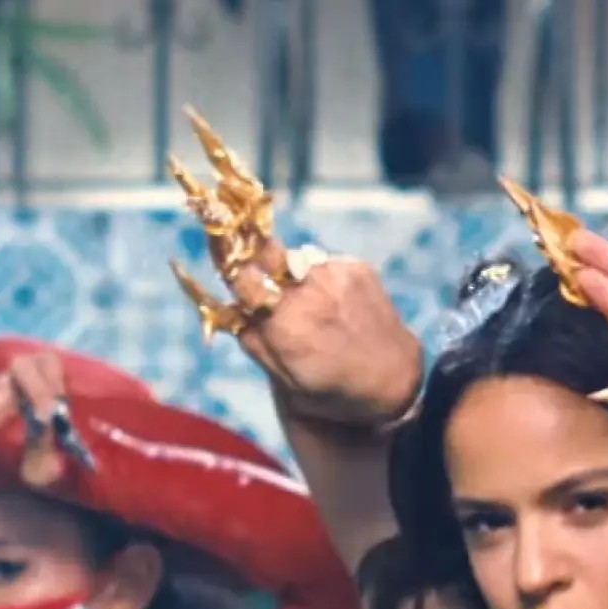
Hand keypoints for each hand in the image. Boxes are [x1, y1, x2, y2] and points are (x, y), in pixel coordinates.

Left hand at [0, 327, 92, 488]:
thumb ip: (36, 440)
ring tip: (46, 412)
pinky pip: (47, 364)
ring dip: (33, 386)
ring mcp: (30, 388)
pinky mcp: (55, 380)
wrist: (87, 473)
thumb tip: (38, 411)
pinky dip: (52, 378)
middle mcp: (7, 402)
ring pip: (20, 366)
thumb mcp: (41, 470)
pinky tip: (61, 399)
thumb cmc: (61, 477)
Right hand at [166, 110, 423, 429]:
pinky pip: (324, 264)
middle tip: (232, 215)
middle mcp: (310, 293)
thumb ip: (257, 343)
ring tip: (310, 307)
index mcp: (286, 326)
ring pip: (295, 260)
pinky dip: (319, 278)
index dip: (221, 247)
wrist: (399, 383)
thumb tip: (228, 308)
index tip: (208, 220)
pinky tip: (335, 306)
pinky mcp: (357, 268)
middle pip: (264, 249)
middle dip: (246, 236)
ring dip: (289, 273)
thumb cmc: (337, 394)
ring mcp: (337, 275)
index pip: (241, 275)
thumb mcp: (289, 384)